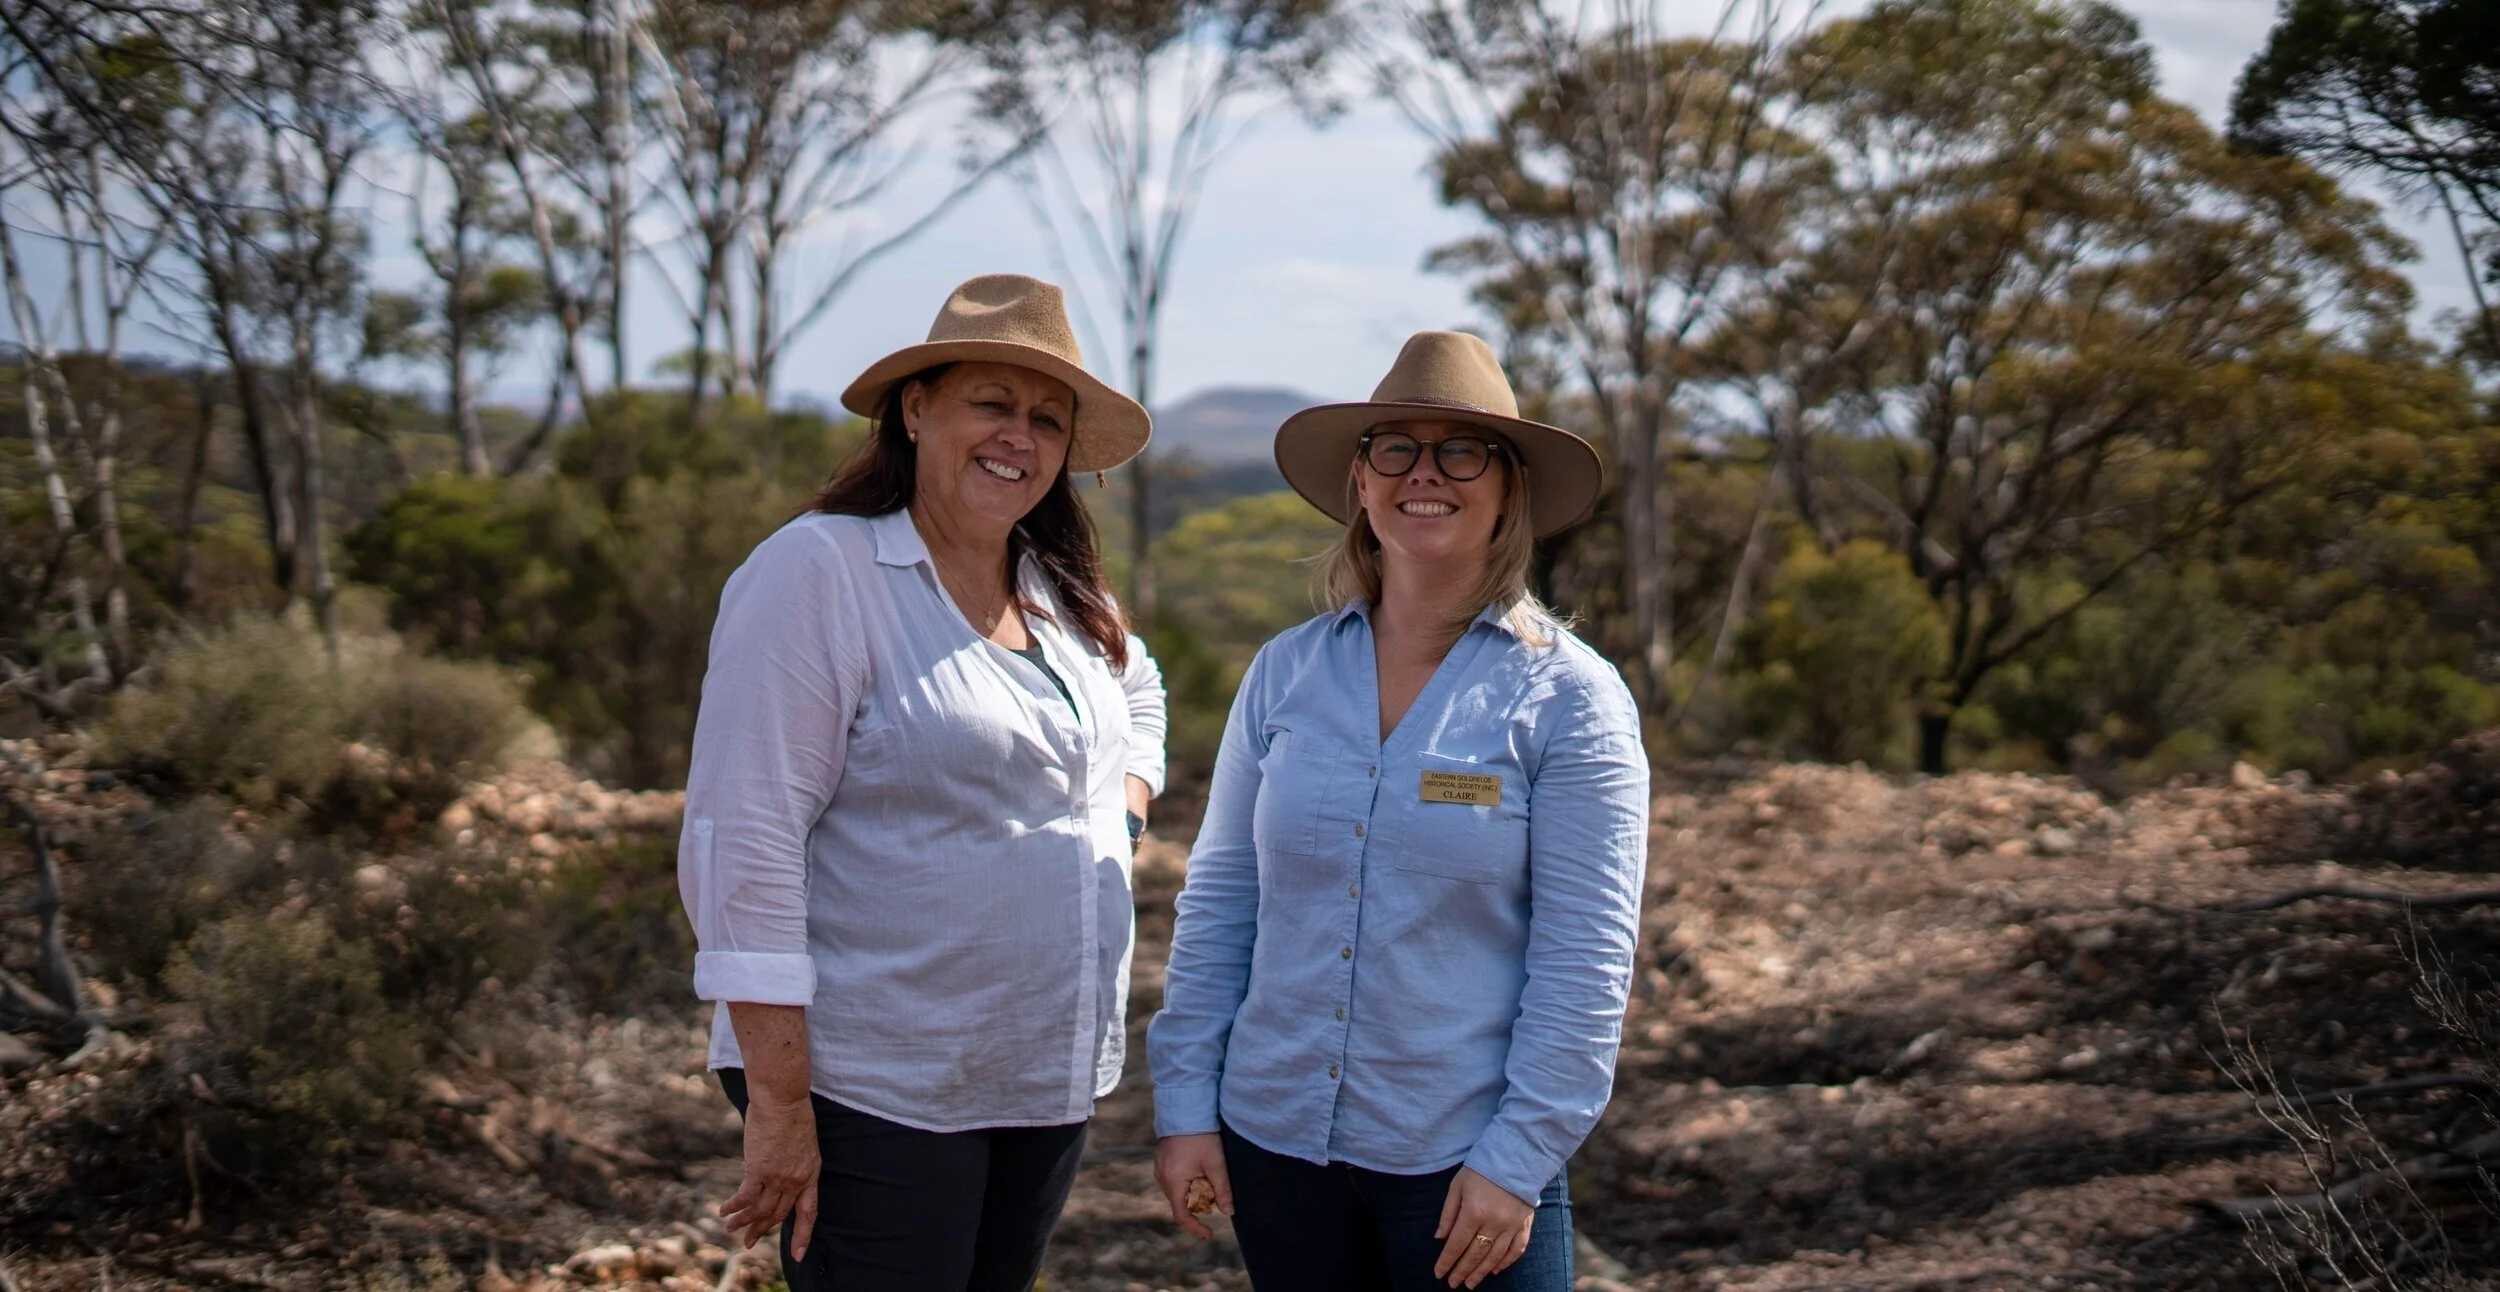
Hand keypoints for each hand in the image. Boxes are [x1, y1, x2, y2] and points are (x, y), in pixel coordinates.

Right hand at [719, 1091, 820, 1259]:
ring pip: (760, 1210)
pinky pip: (745, 1198)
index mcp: (811, 1174)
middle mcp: (796, 1180)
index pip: (809, 1212)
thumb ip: (792, 1164)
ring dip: (743, 1222)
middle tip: (749, 1242)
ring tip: (730, 1229)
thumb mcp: (802, 1144)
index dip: (803, 1235)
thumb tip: (776, 1174)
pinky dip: (733, 1207)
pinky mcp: (759, 1170)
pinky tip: (724, 1211)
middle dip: (762, 1231)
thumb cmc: (792, 1113)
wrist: (784, 1098)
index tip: (799, 1254)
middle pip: (778, 1215)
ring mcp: (778, 1177)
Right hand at [1152, 1133, 1234, 1239]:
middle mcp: (1162, 1178)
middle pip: (1180, 1203)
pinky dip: (1188, 1183)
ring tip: (1208, 1177)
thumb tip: (1228, 1212)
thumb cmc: (1201, 1136)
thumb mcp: (1216, 1164)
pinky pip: (1175, 1181)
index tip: (1209, 1234)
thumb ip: (1222, 1190)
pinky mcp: (1162, 1161)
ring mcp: (1160, 1169)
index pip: (1181, 1215)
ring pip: (1178, 1192)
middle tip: (1215, 1194)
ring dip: (1193, 1192)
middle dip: (1198, 1204)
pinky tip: (1199, 1169)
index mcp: (1174, 1181)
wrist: (1186, 1110)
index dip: (1195, 1227)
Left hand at [1432, 1166, 1532, 1288]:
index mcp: (1473, 1211)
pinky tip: (1495, 1270)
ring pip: (1495, 1256)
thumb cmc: (1481, 1168)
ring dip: (1481, 1272)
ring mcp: (1511, 1225)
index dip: (1447, 1261)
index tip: (1439, 1273)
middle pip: (1475, 1254)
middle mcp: (1493, 1222)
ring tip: (1470, 1284)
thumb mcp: (1457, 1186)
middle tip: (1453, 1284)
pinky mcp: (1524, 1224)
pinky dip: (1506, 1262)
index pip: (1457, 1243)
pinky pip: (1517, 1249)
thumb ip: (1448, 1213)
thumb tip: (1440, 1238)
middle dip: (1462, 1271)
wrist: (1516, 1156)